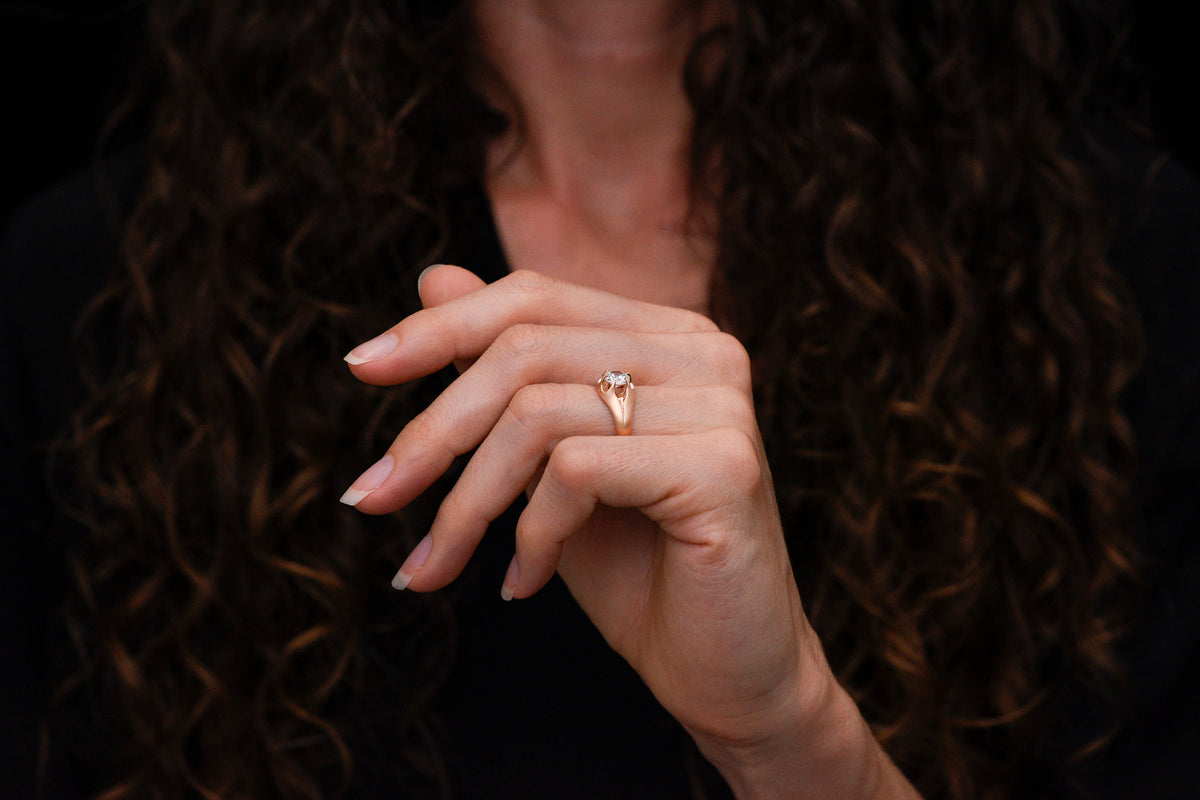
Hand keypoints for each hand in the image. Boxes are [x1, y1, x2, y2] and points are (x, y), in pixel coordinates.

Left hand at [342, 265, 918, 798]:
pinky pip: (575, 472)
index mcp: (667, 335)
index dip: (440, 327)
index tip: (359, 368)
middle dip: (432, 431)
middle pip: (524, 349)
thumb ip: (504, 373)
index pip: (535, 297)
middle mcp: (704, 351)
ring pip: (537, 413)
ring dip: (466, 502)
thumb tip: (432, 278)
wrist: (726, 675)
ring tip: (436, 565)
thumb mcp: (547, 463)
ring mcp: (720, 405)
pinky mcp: (722, 467)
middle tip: (373, 498)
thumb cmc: (636, 569)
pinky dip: (530, 535)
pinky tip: (525, 583)